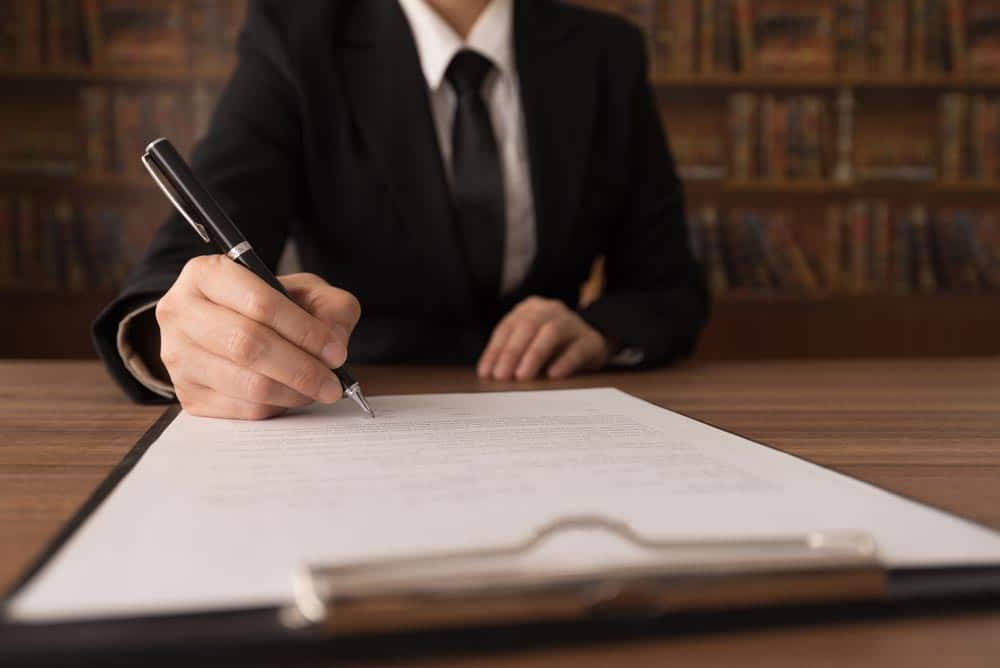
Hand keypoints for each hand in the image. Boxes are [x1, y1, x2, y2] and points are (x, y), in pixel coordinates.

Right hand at [156, 255, 360, 419]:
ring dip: (293, 392)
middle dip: (301, 369)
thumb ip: (330, 308)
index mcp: (207, 273)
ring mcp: (178, 357)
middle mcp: (180, 312)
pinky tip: (290, 395)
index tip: (336, 352)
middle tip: (333, 383)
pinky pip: (242, 410)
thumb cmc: (269, 306)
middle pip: (248, 345)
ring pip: (247, 383)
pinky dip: (276, 407)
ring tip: (318, 389)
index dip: (304, 331)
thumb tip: (333, 344)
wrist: (230, 326)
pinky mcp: (188, 395)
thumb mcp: (304, 290)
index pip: (259, 303)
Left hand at [477, 297, 610, 380]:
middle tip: (502, 375)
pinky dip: (564, 362)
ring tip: (522, 376)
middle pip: (528, 326)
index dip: (495, 350)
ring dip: (534, 355)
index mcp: (530, 309)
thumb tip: (489, 374)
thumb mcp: (529, 345)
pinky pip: (577, 349)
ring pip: (551, 333)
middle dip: (512, 352)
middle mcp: (551, 310)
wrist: (592, 343)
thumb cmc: (553, 347)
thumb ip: (511, 355)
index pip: (508, 327)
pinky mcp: (591, 340)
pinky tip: (553, 375)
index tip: (486, 372)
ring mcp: (573, 323)